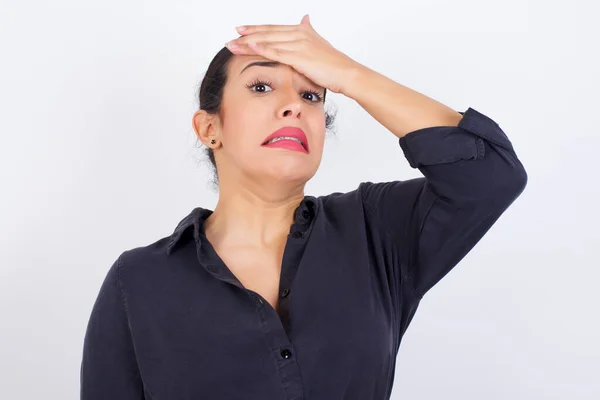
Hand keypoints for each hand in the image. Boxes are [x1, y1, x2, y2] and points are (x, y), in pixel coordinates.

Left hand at [225, 14, 361, 94]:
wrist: (346, 74)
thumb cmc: (334, 64)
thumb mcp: (319, 43)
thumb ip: (309, 31)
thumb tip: (305, 17)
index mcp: (302, 31)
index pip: (273, 29)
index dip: (256, 29)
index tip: (241, 30)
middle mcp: (299, 34)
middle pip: (267, 33)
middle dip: (247, 35)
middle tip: (231, 37)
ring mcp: (299, 44)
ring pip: (268, 42)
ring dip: (248, 43)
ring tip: (233, 45)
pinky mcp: (299, 57)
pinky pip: (276, 52)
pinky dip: (261, 49)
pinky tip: (250, 48)